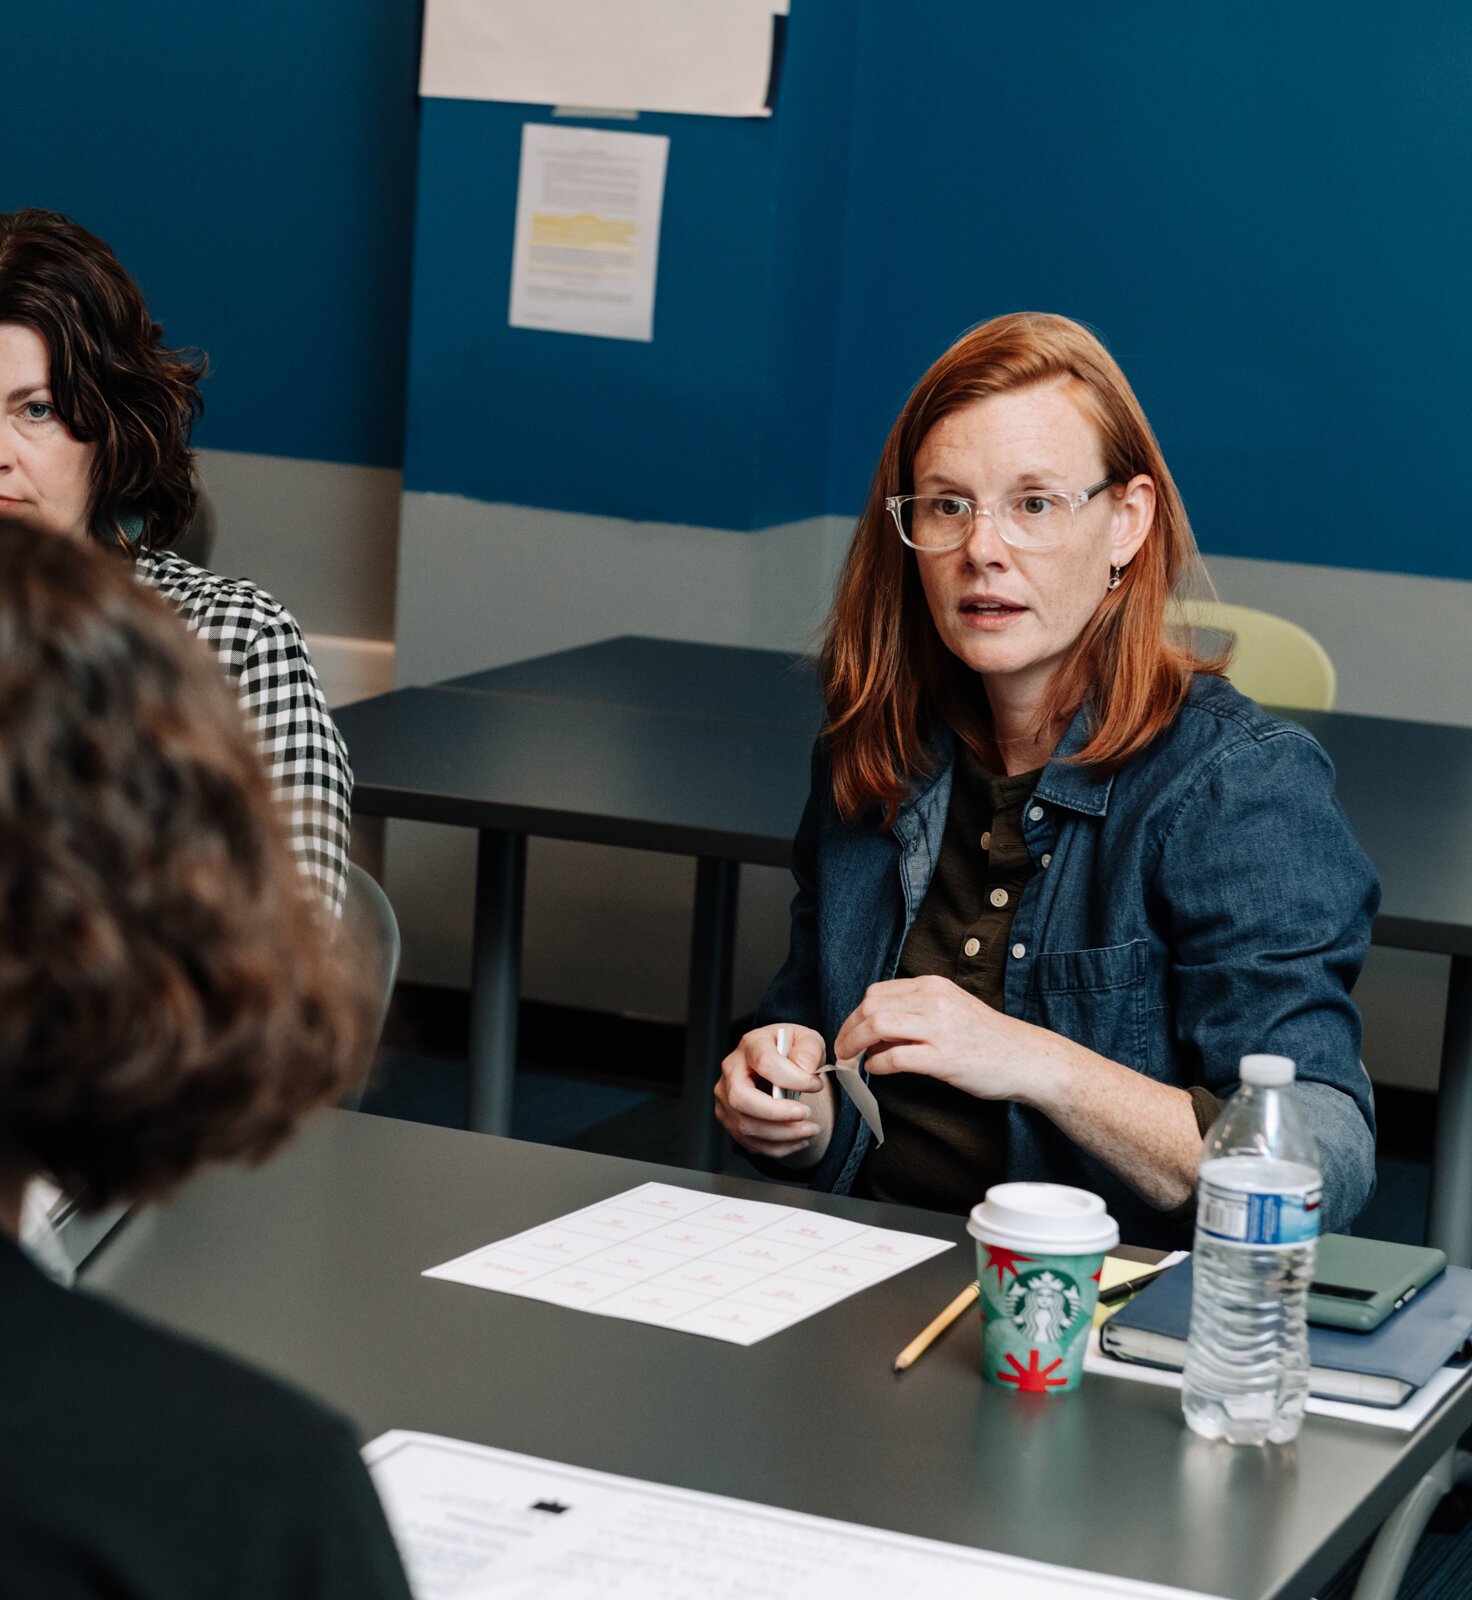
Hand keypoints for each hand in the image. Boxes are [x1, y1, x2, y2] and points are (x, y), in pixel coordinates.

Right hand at [714, 1024, 833, 1164]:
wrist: (780, 1064)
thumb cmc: (791, 1051)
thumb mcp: (807, 1039)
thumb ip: (810, 1049)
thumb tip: (804, 1068)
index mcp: (751, 1045)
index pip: (765, 1063)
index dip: (792, 1078)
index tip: (816, 1085)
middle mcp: (731, 1071)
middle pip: (741, 1098)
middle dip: (777, 1113)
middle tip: (806, 1115)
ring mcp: (726, 1098)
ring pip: (746, 1125)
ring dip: (783, 1134)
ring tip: (810, 1130)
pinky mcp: (731, 1120)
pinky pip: (750, 1142)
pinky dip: (778, 1147)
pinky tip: (798, 1140)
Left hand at [832, 975, 1041, 1103]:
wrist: (1026, 1058)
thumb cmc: (988, 1038)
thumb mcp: (950, 1010)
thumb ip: (915, 1013)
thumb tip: (874, 1032)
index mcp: (932, 986)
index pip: (877, 992)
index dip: (855, 1014)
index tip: (849, 1032)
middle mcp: (934, 1000)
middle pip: (870, 1006)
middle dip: (848, 1029)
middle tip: (842, 1050)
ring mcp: (939, 1028)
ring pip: (877, 1025)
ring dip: (854, 1044)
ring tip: (851, 1060)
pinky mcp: (944, 1058)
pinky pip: (895, 1057)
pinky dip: (877, 1064)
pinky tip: (877, 1070)